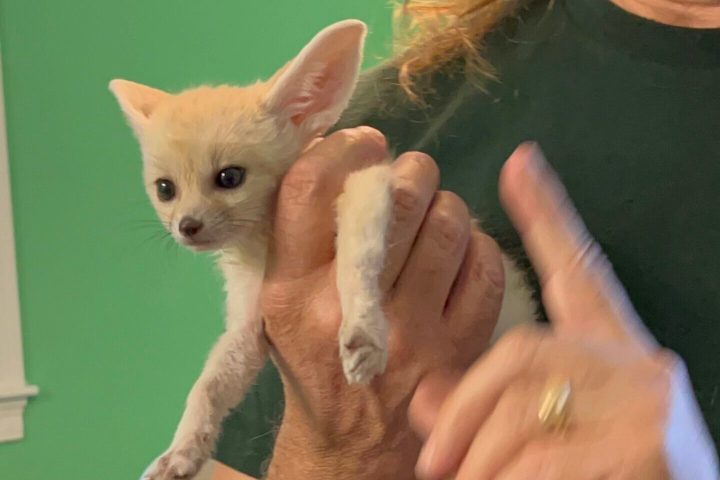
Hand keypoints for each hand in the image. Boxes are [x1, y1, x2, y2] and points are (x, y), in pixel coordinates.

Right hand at [260, 127, 505, 478]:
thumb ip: (301, 239)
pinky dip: (477, 248)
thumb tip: (341, 155)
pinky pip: (485, 265)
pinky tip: (459, 258)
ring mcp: (410, 332)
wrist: (350, 448)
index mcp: (291, 291)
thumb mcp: (282, 306)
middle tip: (410, 178)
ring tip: (434, 221)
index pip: (311, 188)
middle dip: (411, 171)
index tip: (364, 144)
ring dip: (446, 209)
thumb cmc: (314, 363)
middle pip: (396, 196)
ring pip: (450, 223)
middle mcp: (347, 309)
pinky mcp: (459, 350)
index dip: (344, 148)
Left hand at [409, 143, 718, 478]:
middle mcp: (636, 359)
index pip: (577, 268)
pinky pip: (548, 457)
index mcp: (611, 345)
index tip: (519, 163)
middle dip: (464, 409)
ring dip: (480, 457)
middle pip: (524, 352)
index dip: (547, 215)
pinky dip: (509, 479)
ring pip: (526, 410)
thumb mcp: (546, 427)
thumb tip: (424, 396)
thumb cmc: (602, 466)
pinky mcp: (652, 446)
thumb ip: (487, 402)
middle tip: (431, 462)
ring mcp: (648, 399)